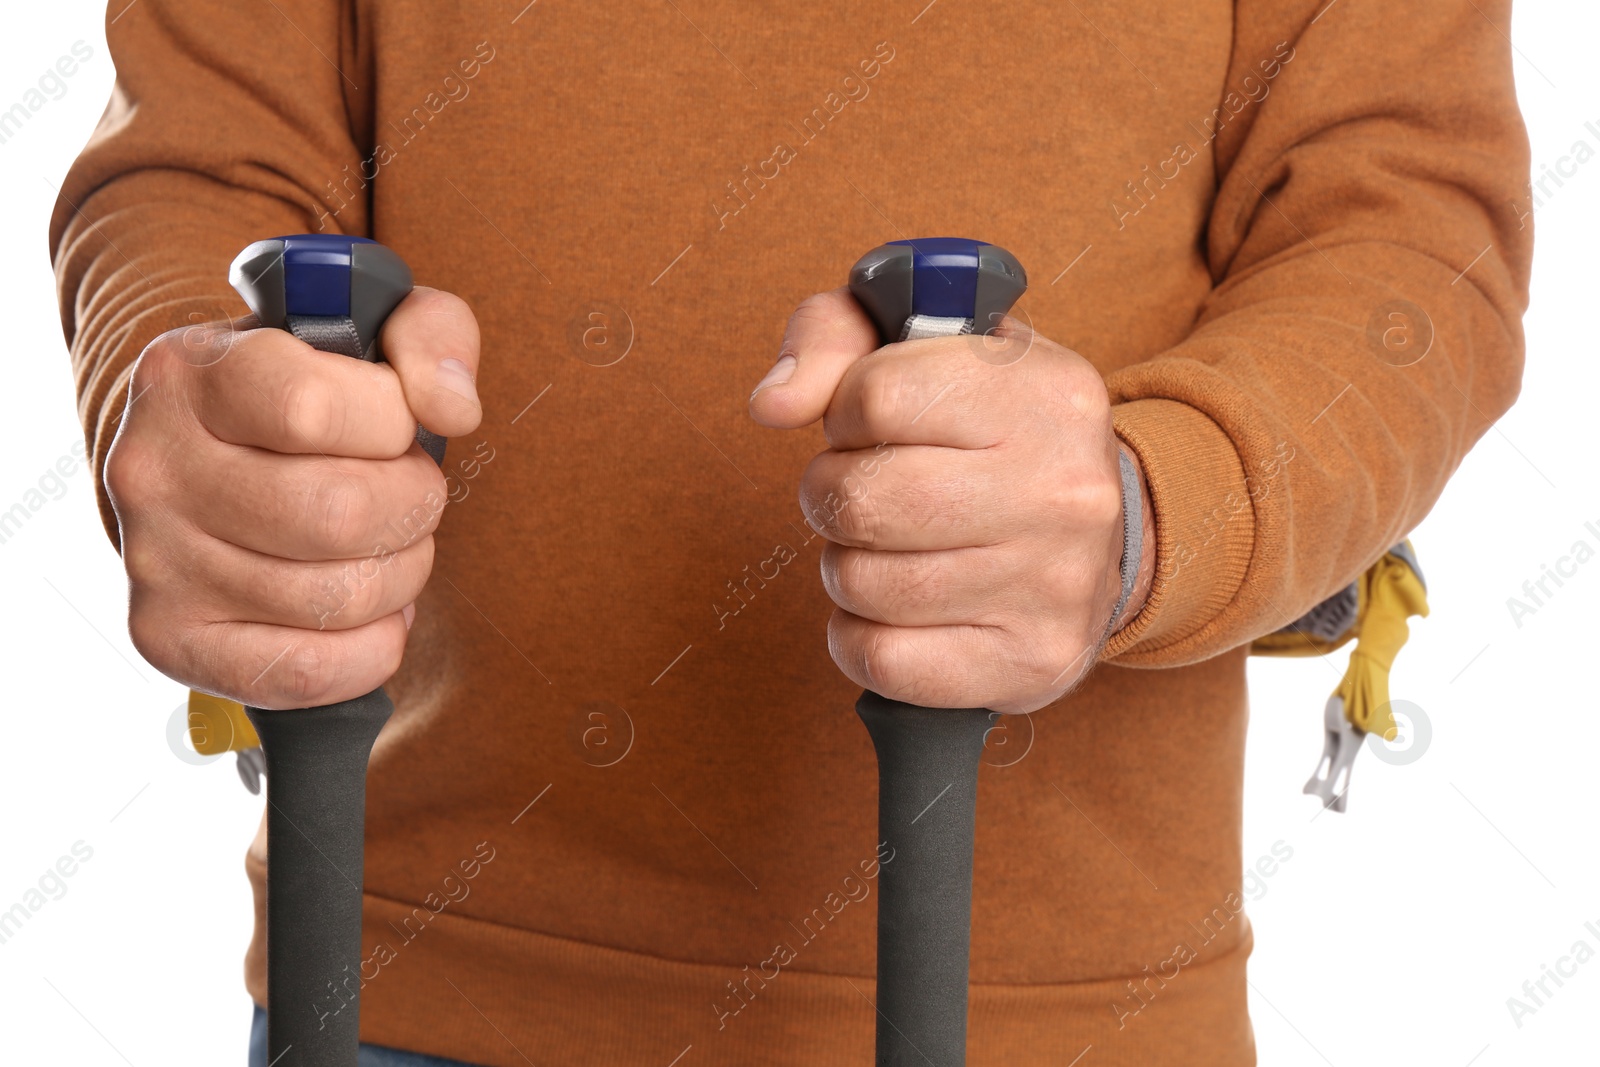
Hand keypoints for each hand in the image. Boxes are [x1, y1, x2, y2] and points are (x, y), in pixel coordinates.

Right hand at [104, 287, 482, 708]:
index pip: (313, 408)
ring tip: (387, 545)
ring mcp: (154, 561)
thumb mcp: (369, 327)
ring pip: (337, 597)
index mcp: (190, 374)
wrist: (206, 457)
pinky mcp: (169, 639)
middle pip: (339, 514)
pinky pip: (309, 672)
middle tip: (409, 493)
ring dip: (401, 575)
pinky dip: (371, 648)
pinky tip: (366, 610)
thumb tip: (453, 408)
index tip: (395, 422)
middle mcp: (153, 468)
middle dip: (413, 506)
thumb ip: (432, 335)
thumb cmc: (306, 393)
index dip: (391, 422)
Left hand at [749, 289, 1153, 714]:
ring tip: (888, 548)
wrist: (1108, 539)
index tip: (871, 424)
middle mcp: (1063, 490)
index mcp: (1044, 393)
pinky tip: (893, 611)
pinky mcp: (1029, 662)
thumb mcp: (930, 347)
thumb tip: (772, 404)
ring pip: (862, 584)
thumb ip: (835, 334)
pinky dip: (858, 638)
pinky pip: (881, 660)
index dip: (846, 413)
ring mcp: (1053, 584)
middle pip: (862, 498)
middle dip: (831, 496)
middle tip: (861, 493)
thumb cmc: (994, 435)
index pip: (877, 395)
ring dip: (846, 568)